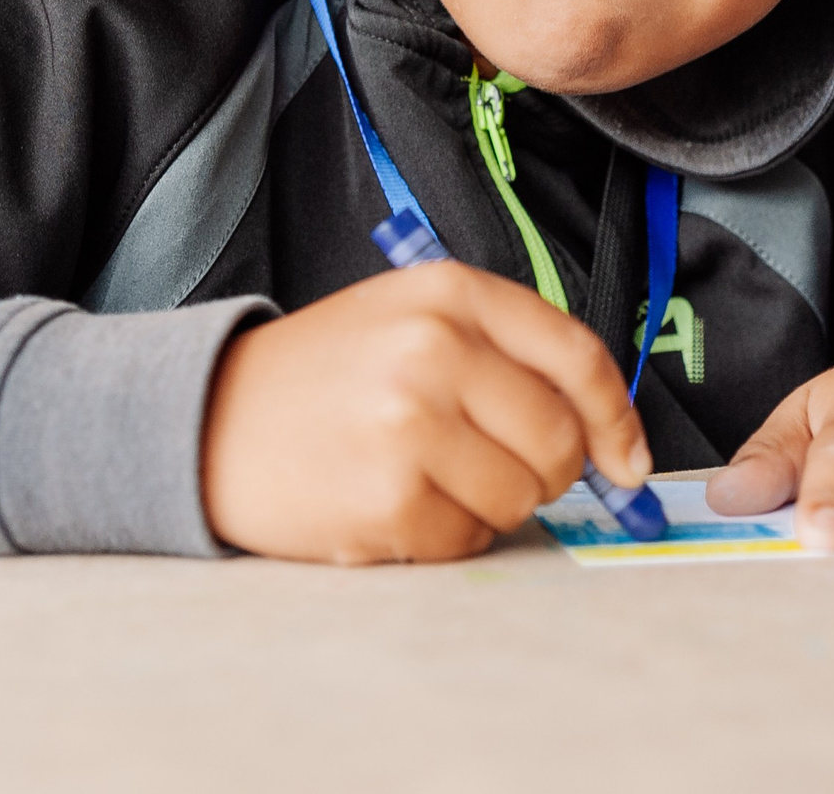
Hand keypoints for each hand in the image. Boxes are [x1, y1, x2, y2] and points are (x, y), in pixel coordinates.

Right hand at [200, 261, 649, 563]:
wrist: (208, 419)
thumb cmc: (323, 375)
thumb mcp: (410, 319)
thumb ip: (505, 355)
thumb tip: (608, 440)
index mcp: (448, 293)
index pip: (577, 357)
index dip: (616, 419)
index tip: (625, 460)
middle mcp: (434, 349)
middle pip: (559, 439)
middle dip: (544, 471)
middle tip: (488, 466)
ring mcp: (410, 424)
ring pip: (521, 497)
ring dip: (488, 505)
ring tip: (426, 477)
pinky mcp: (388, 497)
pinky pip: (467, 539)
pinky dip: (442, 536)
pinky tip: (393, 503)